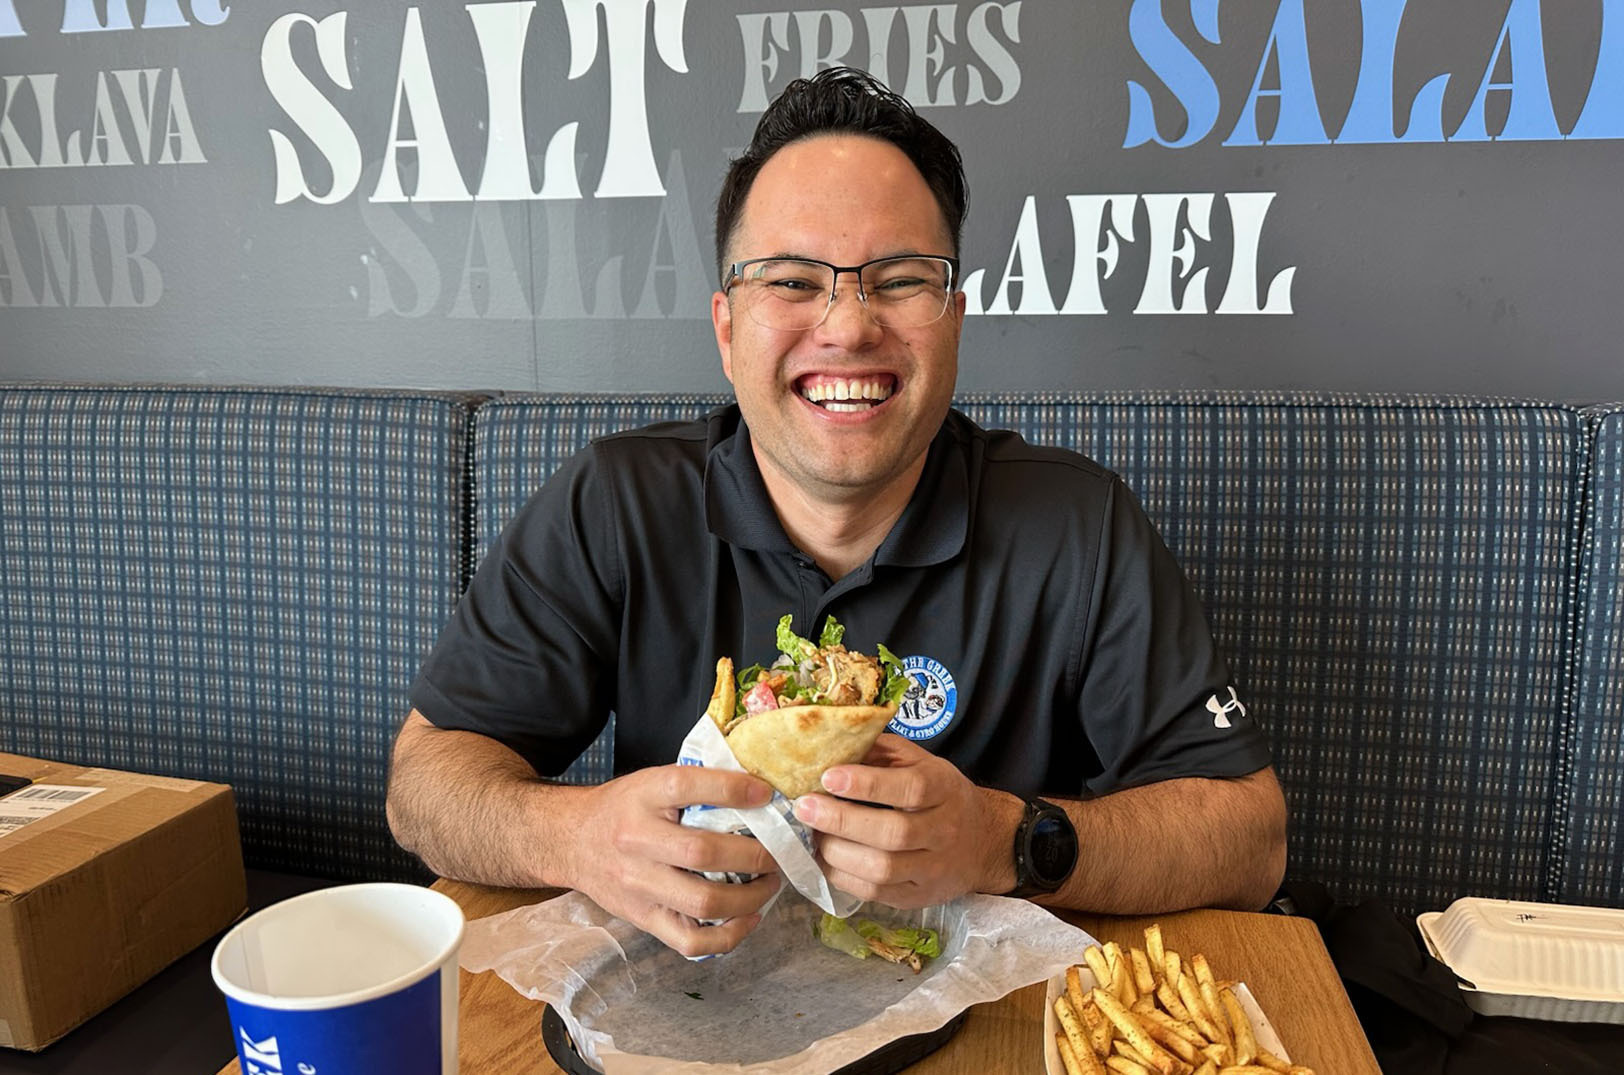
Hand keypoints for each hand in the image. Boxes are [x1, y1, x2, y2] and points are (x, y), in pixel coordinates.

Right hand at [568, 764, 782, 956]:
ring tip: (769, 884)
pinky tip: (748, 918)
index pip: (688, 784)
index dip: (733, 788)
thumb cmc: (623, 807)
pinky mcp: (643, 918)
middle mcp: (637, 841)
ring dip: (750, 897)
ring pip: (703, 902)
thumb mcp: (651, 781)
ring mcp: (639, 886)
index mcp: (642, 797)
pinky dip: (728, 936)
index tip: (766, 794)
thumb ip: (695, 784)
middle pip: (703, 853)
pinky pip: (690, 941)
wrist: (571, 840)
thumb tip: (757, 789)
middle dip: (754, 855)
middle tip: (777, 853)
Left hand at [791, 734, 1018, 906]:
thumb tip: (832, 745)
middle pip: (893, 833)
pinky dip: (842, 877)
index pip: (910, 788)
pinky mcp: (917, 897)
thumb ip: (881, 752)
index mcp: (944, 790)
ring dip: (837, 852)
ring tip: (812, 834)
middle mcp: (943, 831)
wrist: (982, 842)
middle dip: (841, 820)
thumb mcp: (920, 762)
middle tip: (804, 807)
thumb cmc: (939, 794)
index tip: (828, 777)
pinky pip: (875, 893)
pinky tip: (824, 858)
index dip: (867, 784)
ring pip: (882, 869)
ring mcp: (932, 869)